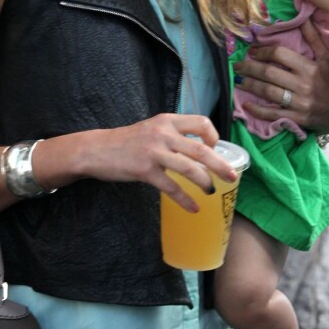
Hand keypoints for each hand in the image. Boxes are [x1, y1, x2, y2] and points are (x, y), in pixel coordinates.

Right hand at [81, 114, 236, 212]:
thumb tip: (198, 149)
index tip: (214, 149)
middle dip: (220, 164)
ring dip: (205, 182)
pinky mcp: (144, 170)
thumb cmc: (127, 141)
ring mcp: (154, 151)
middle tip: (232, 177)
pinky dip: (185, 199)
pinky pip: (170, 187)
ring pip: (189, 168)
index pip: (201, 122)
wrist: (96, 149)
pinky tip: (193, 208)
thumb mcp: (152, 128)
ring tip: (212, 192)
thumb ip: (172, 134)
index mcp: (168, 120)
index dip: (213, 137)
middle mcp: (163, 133)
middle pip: (201, 149)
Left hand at [233, 19, 328, 132]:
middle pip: (269, 73)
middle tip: (236, 66)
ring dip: (249, 85)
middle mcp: (303, 84)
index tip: (252, 51)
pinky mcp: (297, 118)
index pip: (280, 55)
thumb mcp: (328, 57)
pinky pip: (273, 114)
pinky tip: (246, 105)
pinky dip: (258, 110)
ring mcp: (300, 103)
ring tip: (238, 81)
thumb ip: (314, 38)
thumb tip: (304, 17)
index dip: (263, 51)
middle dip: (249, 68)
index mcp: (309, 67)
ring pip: (268, 92)